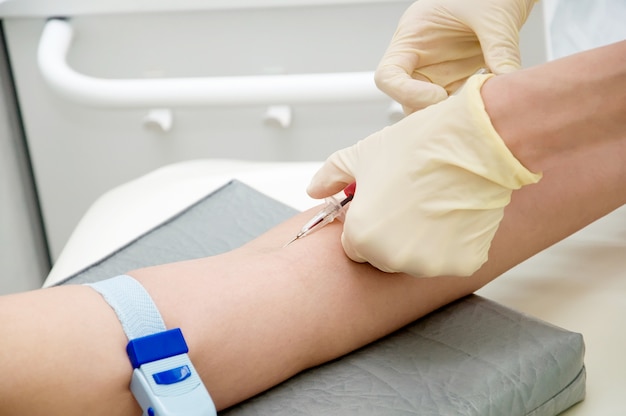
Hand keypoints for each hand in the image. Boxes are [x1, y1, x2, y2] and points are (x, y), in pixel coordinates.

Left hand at [307, 74, 540, 277]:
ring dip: (421, 242)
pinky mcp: (462, 263)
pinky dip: (452, 242)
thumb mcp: (361, 156)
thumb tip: (315, 189)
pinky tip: (454, 214)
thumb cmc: (416, 147)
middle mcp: (391, 258)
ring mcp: (429, 265)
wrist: (472, 142)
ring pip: (417, 260)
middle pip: (384, 257)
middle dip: (391, 235)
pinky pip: (450, 258)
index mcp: (360, 237)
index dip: (367, 223)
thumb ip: (331, 177)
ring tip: (433, 204)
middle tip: (409, 202)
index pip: (354, 246)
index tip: (382, 206)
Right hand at [375, 0, 536, 113]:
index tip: (439, 96)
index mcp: (414, 35)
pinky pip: (453, 106)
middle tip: (460, 112)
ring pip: (428, 108)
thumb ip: (500, 48)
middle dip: (430, 111)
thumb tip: (507, 82)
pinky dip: (466, 112)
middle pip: (406, 99)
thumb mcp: (494, 15)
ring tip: (476, 109)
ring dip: (449, 115)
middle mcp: (421, 57)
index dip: (407, 93)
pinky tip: (485, 105)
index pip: (388, 76)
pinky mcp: (458, 79)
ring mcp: (438, 71)